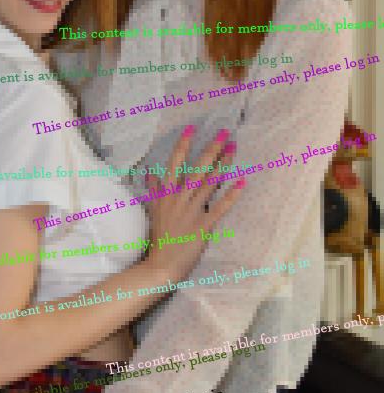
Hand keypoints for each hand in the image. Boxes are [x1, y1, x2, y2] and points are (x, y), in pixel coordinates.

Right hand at [147, 126, 242, 280]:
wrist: (160, 265)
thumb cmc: (158, 238)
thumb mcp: (153, 210)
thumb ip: (153, 190)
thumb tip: (150, 172)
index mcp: (166, 193)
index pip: (175, 163)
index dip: (183, 145)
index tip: (192, 128)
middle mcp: (179, 198)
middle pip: (197, 168)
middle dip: (211, 148)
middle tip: (224, 132)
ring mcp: (192, 211)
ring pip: (209, 182)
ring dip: (223, 164)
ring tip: (234, 148)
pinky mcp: (204, 225)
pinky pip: (220, 207)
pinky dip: (231, 195)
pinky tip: (242, 182)